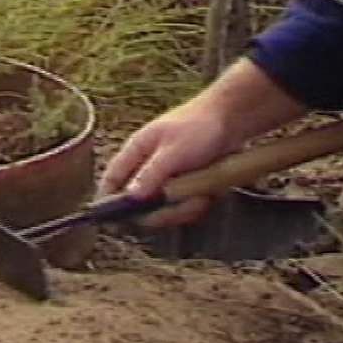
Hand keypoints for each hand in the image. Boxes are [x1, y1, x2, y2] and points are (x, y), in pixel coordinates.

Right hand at [98, 101, 242, 226]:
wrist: (233, 118)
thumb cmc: (200, 125)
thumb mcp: (173, 151)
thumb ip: (151, 174)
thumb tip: (130, 197)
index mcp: (137, 151)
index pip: (112, 180)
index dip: (109, 202)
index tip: (117, 223)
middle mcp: (149, 167)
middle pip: (140, 205)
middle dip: (161, 212)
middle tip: (181, 208)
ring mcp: (168, 178)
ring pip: (164, 209)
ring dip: (183, 209)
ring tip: (200, 197)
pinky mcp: (185, 185)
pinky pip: (184, 206)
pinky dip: (196, 204)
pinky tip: (207, 194)